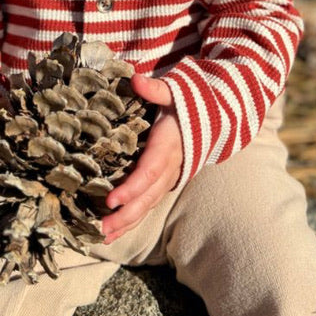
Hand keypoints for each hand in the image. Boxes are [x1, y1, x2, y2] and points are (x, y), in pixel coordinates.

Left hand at [101, 74, 181, 243]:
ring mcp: (169, 178)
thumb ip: (156, 89)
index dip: (131, 188)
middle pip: (147, 197)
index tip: (111, 199)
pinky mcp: (165, 183)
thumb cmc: (187, 104)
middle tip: (101, 227)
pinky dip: (132, 220)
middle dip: (125, 215)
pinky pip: (148, 205)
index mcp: (168, 146)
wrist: (214, 118)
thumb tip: (135, 79)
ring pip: (148, 206)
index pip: (149, 172)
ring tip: (102, 236)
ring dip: (126, 223)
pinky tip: (114, 232)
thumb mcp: (174, 92)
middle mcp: (170, 167)